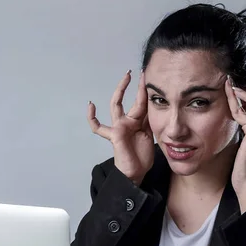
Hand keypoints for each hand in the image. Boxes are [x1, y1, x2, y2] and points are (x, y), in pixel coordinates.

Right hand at [88, 70, 154, 184]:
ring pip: (116, 105)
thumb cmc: (142, 156)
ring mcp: (119, 127)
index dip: (145, 91)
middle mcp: (127, 121)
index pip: (141, 102)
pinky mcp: (114, 135)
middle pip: (129, 99)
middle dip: (133, 86)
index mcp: (137, 122)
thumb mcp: (151, 134)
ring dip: (120, 90)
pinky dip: (92, 117)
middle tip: (137, 72)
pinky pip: (98, 126)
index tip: (148, 77)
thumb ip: (150, 120)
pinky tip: (90, 105)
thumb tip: (155, 104)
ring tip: (125, 78)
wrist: (136, 173)